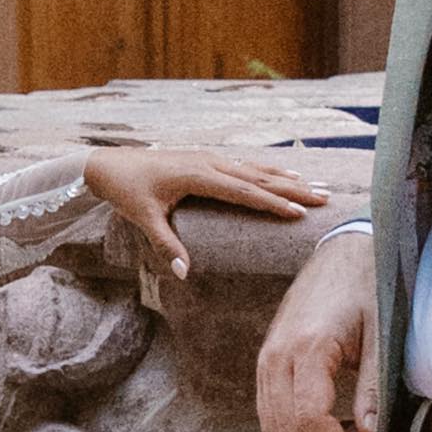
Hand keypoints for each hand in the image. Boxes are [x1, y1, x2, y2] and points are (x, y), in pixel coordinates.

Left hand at [79, 140, 331, 287]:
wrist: (107, 164)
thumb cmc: (125, 191)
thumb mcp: (143, 219)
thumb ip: (166, 245)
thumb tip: (185, 274)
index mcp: (198, 175)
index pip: (244, 191)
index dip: (273, 202)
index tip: (299, 212)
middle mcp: (209, 162)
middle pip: (259, 177)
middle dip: (293, 188)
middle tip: (324, 197)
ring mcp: (209, 158)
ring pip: (256, 168)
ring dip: (286, 177)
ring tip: (316, 184)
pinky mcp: (206, 159)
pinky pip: (245, 164)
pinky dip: (268, 170)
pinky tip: (283, 173)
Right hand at [254, 228, 380, 431]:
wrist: (343, 251)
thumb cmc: (367, 288)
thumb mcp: (381, 337)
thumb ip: (373, 387)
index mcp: (309, 346)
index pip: (308, 417)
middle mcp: (278, 354)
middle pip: (285, 427)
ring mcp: (267, 356)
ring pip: (271, 422)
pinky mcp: (267, 358)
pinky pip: (268, 407)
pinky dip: (292, 425)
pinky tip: (326, 420)